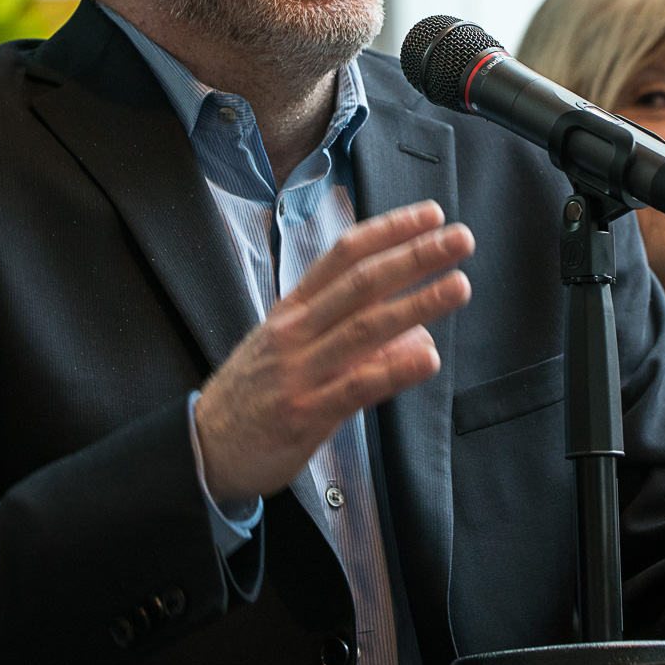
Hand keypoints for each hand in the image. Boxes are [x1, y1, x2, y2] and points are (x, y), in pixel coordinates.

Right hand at [194, 200, 473, 502]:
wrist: (204, 449)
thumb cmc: (254, 394)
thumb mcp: (290, 348)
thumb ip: (347, 332)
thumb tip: (415, 330)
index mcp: (293, 308)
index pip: (344, 255)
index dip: (389, 231)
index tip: (432, 215)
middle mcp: (295, 331)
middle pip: (360, 283)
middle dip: (414, 256)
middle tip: (460, 239)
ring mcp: (299, 372)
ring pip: (363, 329)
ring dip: (415, 305)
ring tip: (459, 286)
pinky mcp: (304, 414)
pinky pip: (355, 387)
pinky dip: (394, 370)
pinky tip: (429, 358)